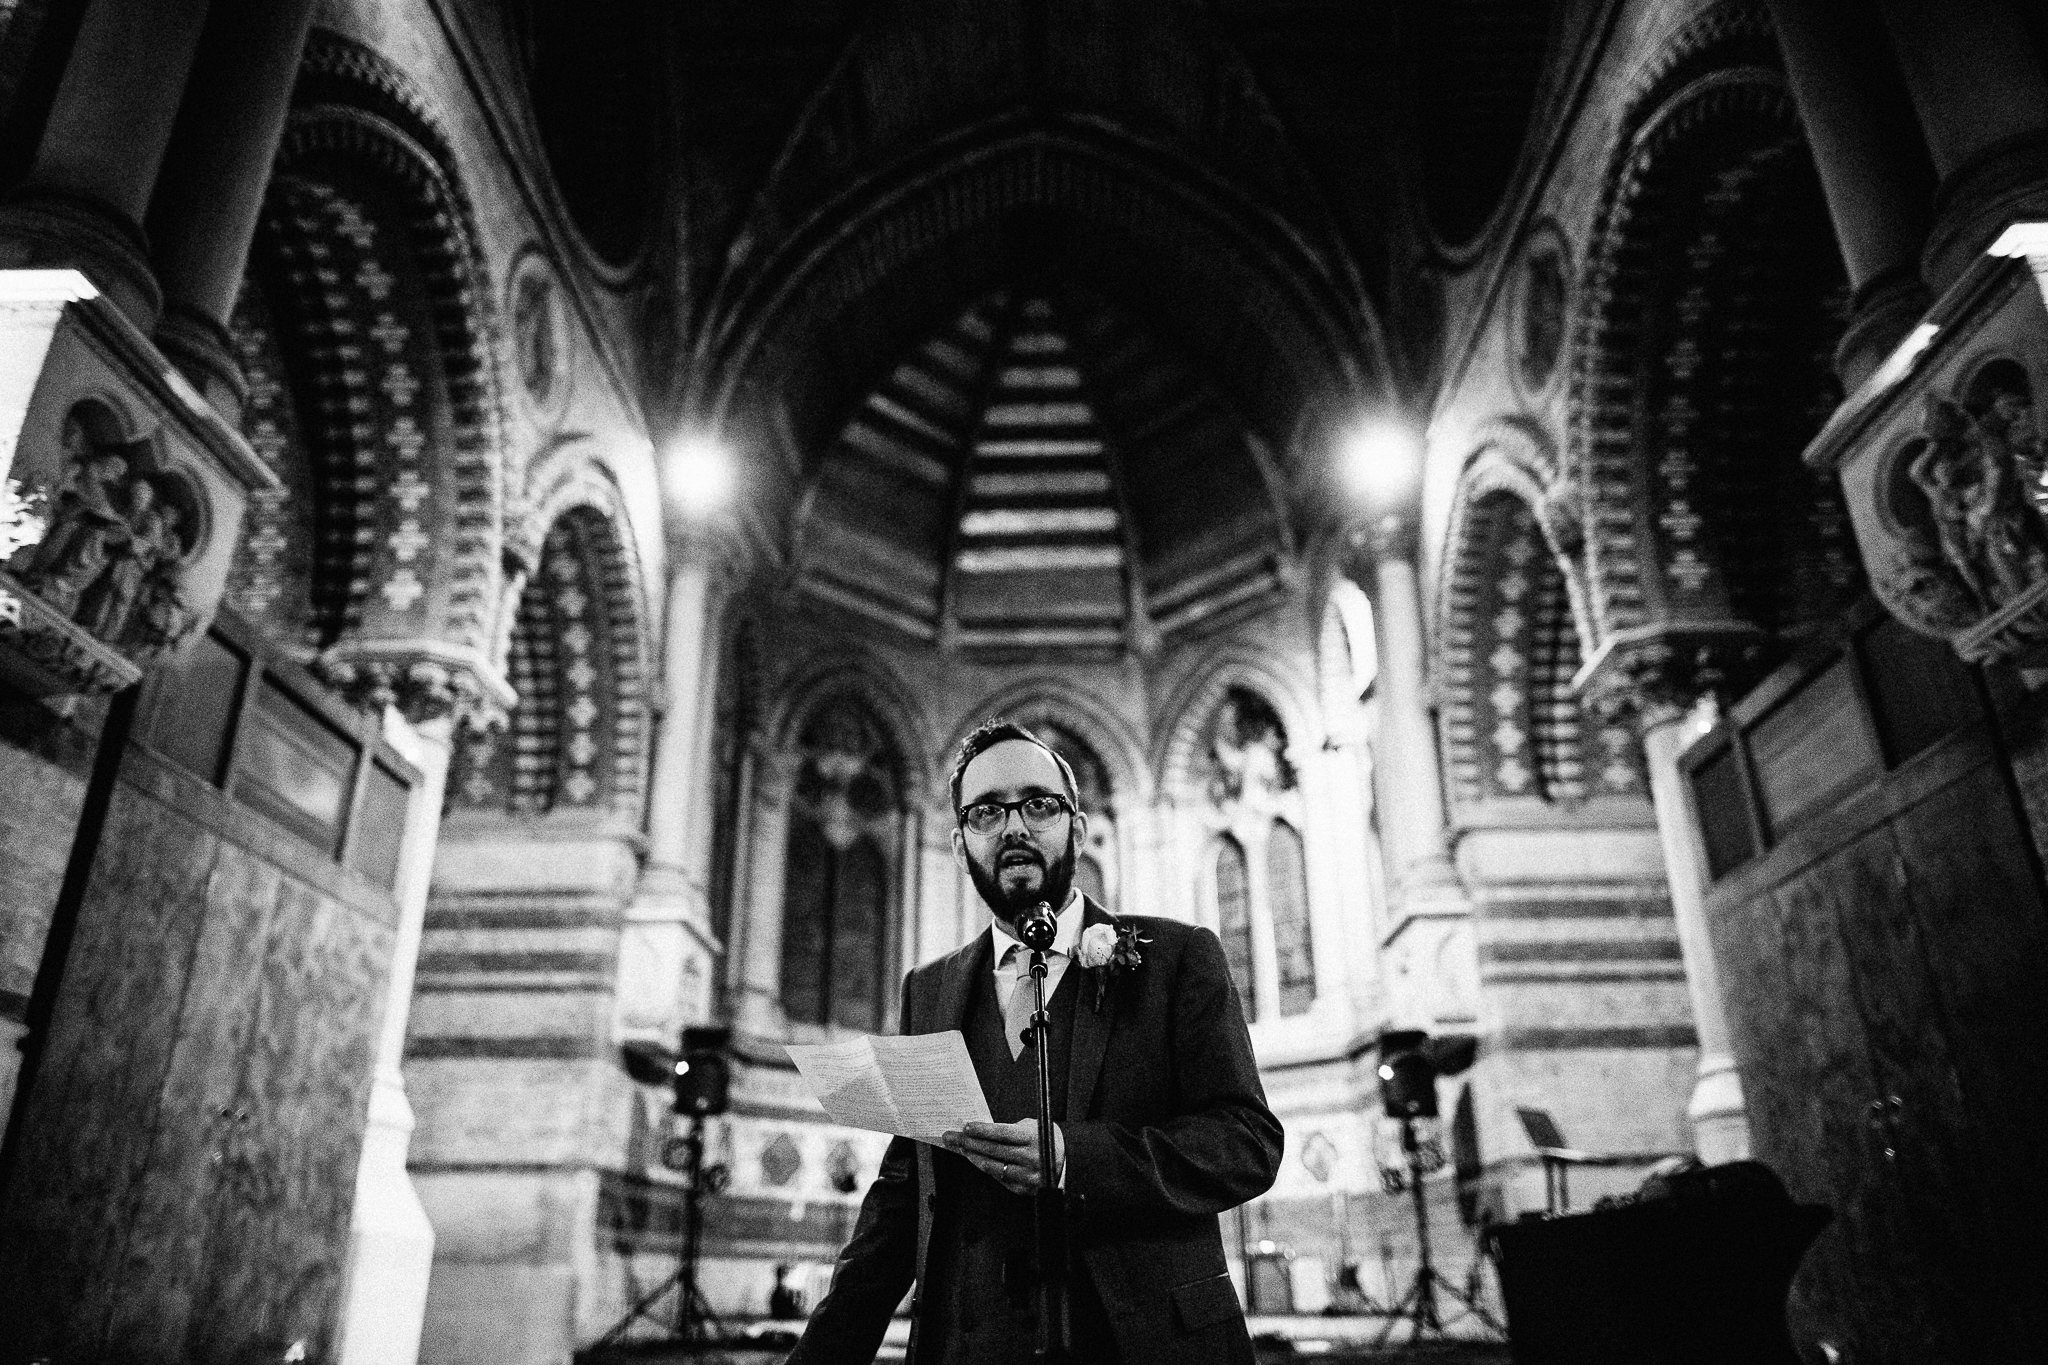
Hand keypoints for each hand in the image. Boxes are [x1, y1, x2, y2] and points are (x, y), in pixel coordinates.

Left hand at [941, 1119, 1063, 1195]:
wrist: (1067, 1162)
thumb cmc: (1044, 1140)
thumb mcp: (1032, 1127)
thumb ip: (1010, 1130)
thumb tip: (980, 1131)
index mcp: (1034, 1138)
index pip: (1002, 1133)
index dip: (982, 1130)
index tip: (966, 1126)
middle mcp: (1032, 1158)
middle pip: (993, 1150)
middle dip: (969, 1142)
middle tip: (952, 1137)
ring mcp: (1027, 1175)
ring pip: (993, 1167)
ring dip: (973, 1157)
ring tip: (961, 1149)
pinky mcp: (1024, 1188)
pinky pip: (999, 1179)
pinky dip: (986, 1169)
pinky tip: (976, 1161)